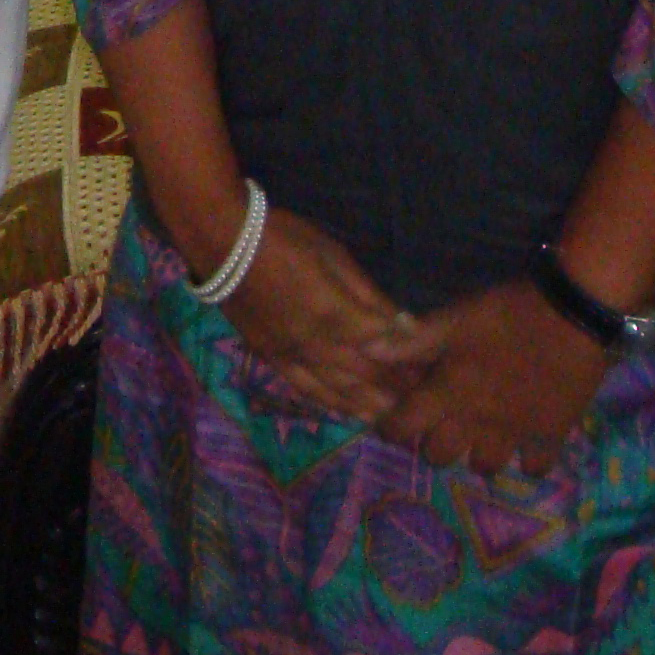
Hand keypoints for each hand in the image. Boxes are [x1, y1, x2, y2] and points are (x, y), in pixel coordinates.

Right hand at [218, 206, 426, 423]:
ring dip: (366, 405)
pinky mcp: (269, 358)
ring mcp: (290, 355)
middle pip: (365, 376)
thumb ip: (368, 295)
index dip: (409, 360)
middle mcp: (316, 345)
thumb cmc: (284, 238)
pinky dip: (327, 402)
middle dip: (394, 389)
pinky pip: (303, 389)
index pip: (384, 348)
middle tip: (419, 400)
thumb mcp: (334, 255)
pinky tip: (344, 410)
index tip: (431, 369)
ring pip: (336, 391)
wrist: (223, 242)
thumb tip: (404, 323)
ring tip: (390, 417)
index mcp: (336, 316)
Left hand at [366, 280, 607, 473]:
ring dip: (476, 452)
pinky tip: (523, 441)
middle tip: (441, 422)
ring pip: (482, 466)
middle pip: (439, 456)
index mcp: (447, 392)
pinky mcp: (550, 438)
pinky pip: (532, 468)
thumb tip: (365, 350)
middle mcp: (475, 423)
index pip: (403, 428)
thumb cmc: (507, 312)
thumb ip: (411, 340)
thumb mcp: (454, 318)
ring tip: (481, 433)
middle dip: (433, 442)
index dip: (392, 427)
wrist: (572, 315)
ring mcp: (513, 435)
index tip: (394, 420)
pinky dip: (525, 460)